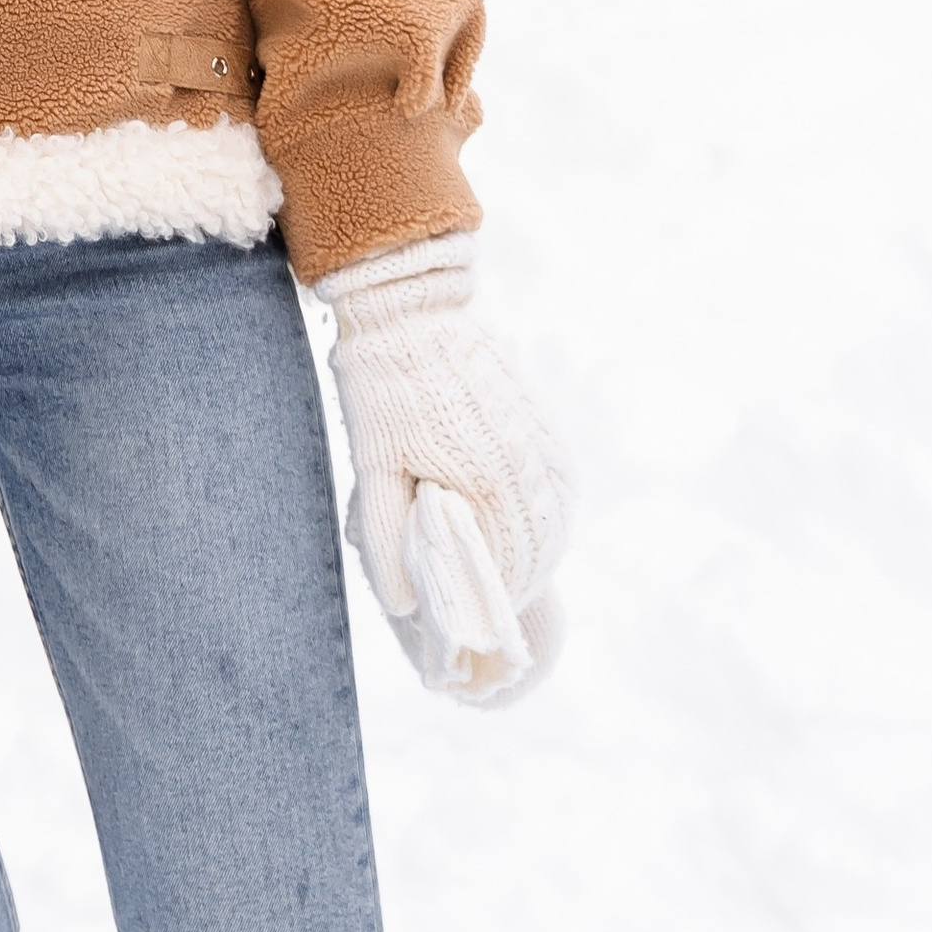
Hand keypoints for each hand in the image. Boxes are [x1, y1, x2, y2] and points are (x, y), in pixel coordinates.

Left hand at [316, 237, 571, 705]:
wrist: (409, 309)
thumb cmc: (382, 390)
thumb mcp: (372, 466)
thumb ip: (387, 539)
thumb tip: (406, 607)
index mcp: (486, 486)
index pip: (507, 573)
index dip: (493, 605)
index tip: (473, 622)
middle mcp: (527, 470)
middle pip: (540, 554)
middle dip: (516, 584)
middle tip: (486, 600)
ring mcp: (542, 445)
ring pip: (557, 523)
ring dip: (535, 551)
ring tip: (503, 567)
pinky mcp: (544, 424)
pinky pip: (560, 486)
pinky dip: (546, 513)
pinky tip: (520, 520)